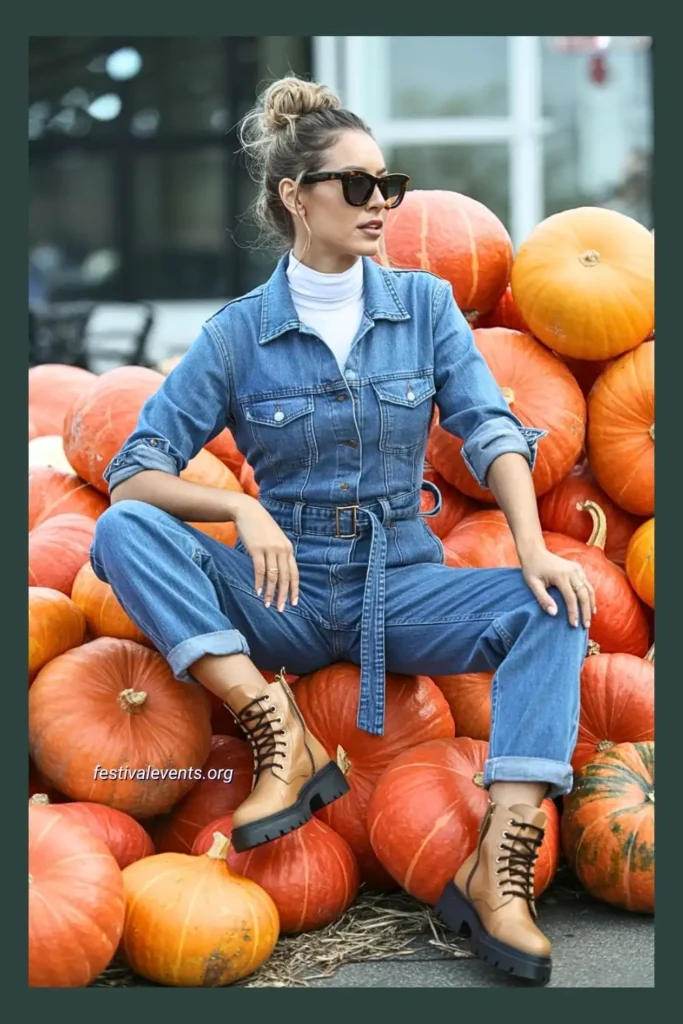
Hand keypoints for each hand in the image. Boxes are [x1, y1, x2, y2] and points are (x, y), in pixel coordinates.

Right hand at [231, 495, 298, 611]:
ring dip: (270, 592)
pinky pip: (260, 570)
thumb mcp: (275, 539)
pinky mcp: (257, 549)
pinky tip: (257, 592)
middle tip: (281, 609)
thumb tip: (280, 572)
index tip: (294, 603)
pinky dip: (259, 582)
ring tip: (267, 604)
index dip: (295, 589)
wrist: (248, 511)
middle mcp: (282, 550)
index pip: (294, 573)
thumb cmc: (261, 526)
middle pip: (285, 577)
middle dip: (283, 595)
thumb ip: (279, 553)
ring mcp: (270, 549)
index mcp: (288, 548)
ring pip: (273, 576)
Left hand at [520, 546, 596, 628]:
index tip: (574, 625)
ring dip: (590, 604)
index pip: (571, 598)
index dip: (573, 613)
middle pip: (584, 595)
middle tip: (585, 626)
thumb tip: (554, 613)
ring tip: (589, 618)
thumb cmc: (532, 569)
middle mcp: (572, 571)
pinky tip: (589, 605)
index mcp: (561, 576)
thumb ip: (543, 598)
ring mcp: (576, 569)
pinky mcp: (577, 567)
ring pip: (589, 589)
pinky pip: (587, 583)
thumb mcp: (533, 584)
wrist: (535, 551)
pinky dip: (589, 595)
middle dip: (585, 611)